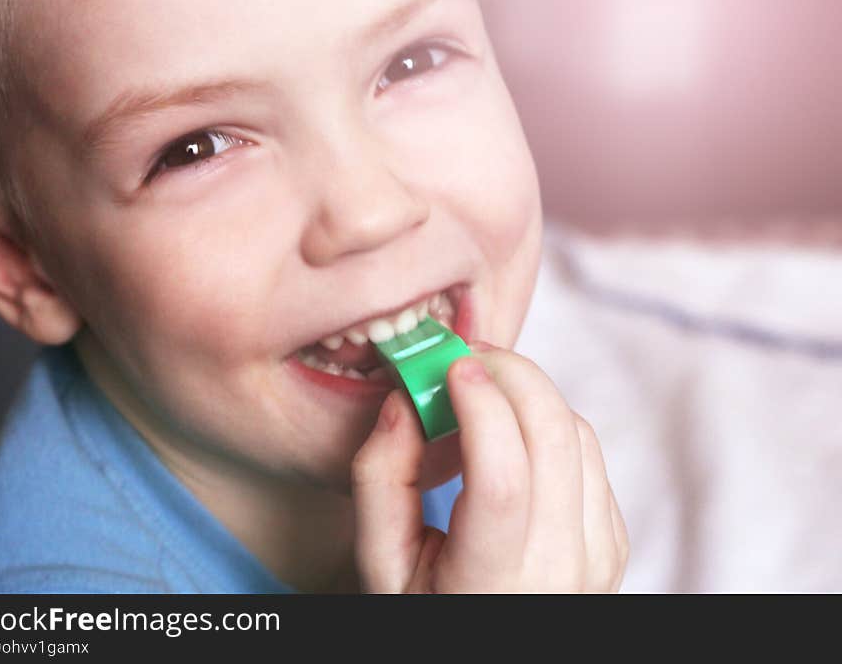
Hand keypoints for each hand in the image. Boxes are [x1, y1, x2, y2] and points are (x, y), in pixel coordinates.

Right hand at [351, 345, 628, 591]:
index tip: (452, 366)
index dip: (481, 409)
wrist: (496, 649)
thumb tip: (405, 400)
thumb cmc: (432, 606)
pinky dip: (546, 422)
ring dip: (527, 394)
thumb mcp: (382, 562)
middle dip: (512, 375)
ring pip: (577, 433)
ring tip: (477, 397)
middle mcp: (560, 570)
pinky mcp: (613, 536)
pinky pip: (588, 452)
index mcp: (492, 586)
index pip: (501, 481)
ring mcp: (598, 553)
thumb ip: (380, 480)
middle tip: (467, 358)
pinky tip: (508, 433)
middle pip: (554, 440)